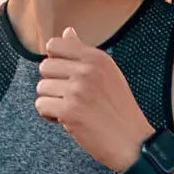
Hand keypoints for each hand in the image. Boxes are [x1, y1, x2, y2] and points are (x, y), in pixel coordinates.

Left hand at [35, 27, 154, 172]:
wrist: (133, 142)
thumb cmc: (120, 110)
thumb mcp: (108, 74)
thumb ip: (84, 53)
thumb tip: (67, 32)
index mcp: (97, 58)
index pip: (55, 45)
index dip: (55, 62)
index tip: (66, 76)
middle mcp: (88, 70)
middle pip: (45, 67)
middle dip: (53, 84)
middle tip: (70, 97)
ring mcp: (78, 90)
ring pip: (41, 88)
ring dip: (52, 101)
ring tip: (71, 109)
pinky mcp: (69, 111)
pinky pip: (41, 105)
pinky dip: (50, 115)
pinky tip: (67, 120)